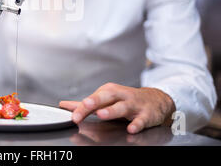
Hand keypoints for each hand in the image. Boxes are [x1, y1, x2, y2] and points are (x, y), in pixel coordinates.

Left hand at [59, 83, 175, 133]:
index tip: (73, 116)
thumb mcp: (106, 99)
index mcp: (109, 92)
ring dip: (112, 110)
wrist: (156, 100)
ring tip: (102, 115)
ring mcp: (134, 105)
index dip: (81, 108)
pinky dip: (137, 124)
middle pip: (106, 96)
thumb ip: (86, 104)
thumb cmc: (126, 100)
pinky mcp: (147, 114)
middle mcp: (121, 96)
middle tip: (84, 106)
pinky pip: (141, 119)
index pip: (93, 99)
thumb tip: (64, 105)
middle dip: (94, 101)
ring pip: (122, 106)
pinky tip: (131, 128)